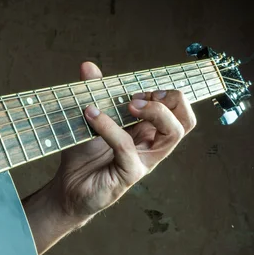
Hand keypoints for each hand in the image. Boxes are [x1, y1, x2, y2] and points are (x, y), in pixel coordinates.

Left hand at [22, 62, 196, 254]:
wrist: (67, 188)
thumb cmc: (82, 156)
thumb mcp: (88, 119)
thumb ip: (93, 93)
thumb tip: (88, 66)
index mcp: (148, 131)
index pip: (177, 108)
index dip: (164, 93)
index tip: (135, 90)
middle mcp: (152, 146)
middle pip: (186, 120)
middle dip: (170, 99)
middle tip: (138, 98)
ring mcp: (144, 161)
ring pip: (173, 133)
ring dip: (155, 112)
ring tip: (128, 105)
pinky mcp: (129, 174)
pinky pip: (127, 147)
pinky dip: (110, 127)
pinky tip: (92, 116)